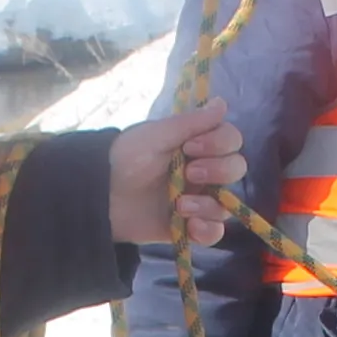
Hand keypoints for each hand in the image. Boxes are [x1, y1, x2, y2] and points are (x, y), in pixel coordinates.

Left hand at [106, 103, 241, 250]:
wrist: (100, 194)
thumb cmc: (126, 158)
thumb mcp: (156, 136)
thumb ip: (191, 123)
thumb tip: (222, 103)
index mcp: (197, 145)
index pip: (230, 140)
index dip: (219, 143)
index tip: (191, 147)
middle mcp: (203, 172)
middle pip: (235, 169)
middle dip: (218, 171)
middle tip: (189, 173)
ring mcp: (198, 200)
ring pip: (226, 204)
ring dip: (209, 204)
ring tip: (180, 205)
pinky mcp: (189, 226)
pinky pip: (214, 232)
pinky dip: (208, 230)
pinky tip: (191, 225)